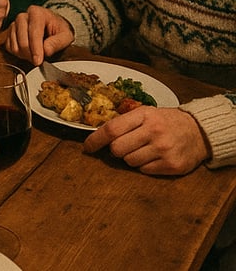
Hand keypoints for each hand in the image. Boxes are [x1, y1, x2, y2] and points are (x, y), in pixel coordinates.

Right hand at [4, 5, 74, 64]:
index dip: (36, 48)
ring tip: (35, 55)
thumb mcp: (66, 35)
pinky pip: (9, 47)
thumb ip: (57, 42)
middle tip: (39, 61)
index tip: (38, 61)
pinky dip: (18, 54)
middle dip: (30, 54)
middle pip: (22, 40)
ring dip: (24, 55)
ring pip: (15, 45)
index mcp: (37, 13)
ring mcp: (14, 24)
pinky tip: (28, 53)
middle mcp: (23, 16)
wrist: (51, 27)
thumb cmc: (58, 30)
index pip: (34, 32)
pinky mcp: (9, 33)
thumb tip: (46, 50)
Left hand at [83, 106, 209, 174]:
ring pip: (130, 162)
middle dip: (116, 150)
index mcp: (144, 115)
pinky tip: (154, 157)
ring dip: (131, 158)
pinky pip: (144, 171)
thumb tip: (99, 136)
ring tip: (143, 149)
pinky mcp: (172, 165)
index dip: (95, 140)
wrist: (197, 131)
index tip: (87, 147)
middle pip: (118, 149)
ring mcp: (163, 150)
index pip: (112, 129)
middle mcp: (153, 131)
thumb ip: (125, 122)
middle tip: (124, 146)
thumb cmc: (165, 121)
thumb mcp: (146, 113)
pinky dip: (144, 166)